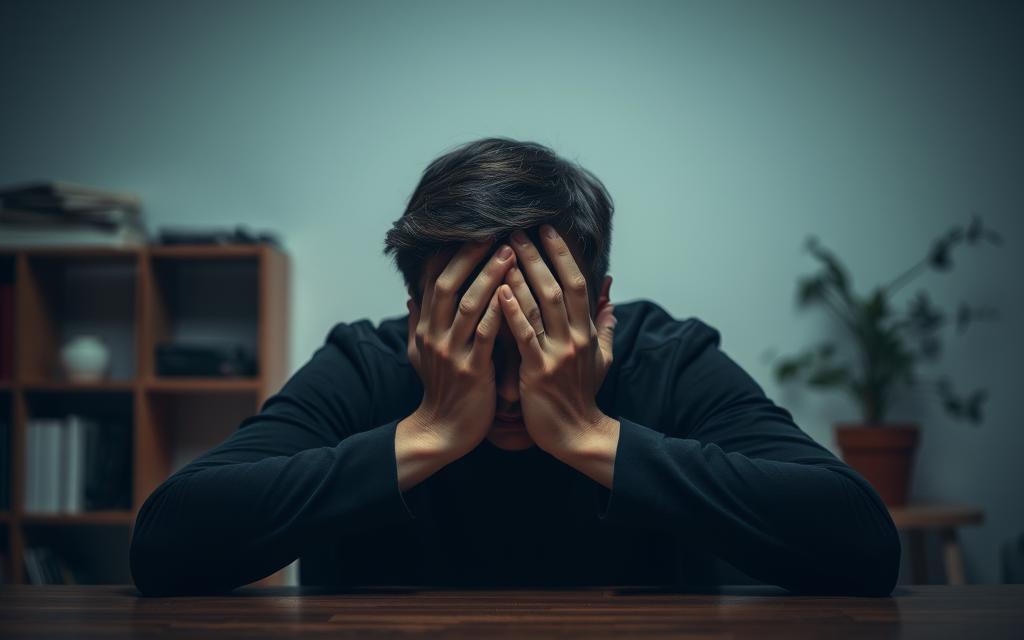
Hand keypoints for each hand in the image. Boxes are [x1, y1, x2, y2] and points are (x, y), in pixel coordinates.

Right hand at [405, 240, 516, 459]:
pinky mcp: (472, 370)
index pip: (433, 280)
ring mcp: (452, 352)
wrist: (443, 432)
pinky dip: (499, 312)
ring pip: (469, 305)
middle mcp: (434, 336)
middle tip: (492, 231)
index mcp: (425, 328)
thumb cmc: (440, 391)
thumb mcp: (420, 355)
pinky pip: (486, 335)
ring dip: (489, 276)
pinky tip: (514, 294)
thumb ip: (417, 323)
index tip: (469, 229)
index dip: (449, 254)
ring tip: (510, 252)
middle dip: (469, 256)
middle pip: (447, 285)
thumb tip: (411, 294)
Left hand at [498, 224, 616, 456]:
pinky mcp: (538, 372)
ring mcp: (557, 354)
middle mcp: (575, 338)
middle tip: (517, 230)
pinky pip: (524, 336)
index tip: (547, 230)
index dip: (563, 255)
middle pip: (558, 286)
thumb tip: (611, 304)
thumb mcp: (602, 359)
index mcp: (587, 332)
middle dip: (538, 256)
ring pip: (541, 306)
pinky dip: (513, 312)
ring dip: (522, 274)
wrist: (576, 435)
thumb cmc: (582, 396)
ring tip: (505, 249)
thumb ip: (604, 329)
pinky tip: (500, 290)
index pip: (578, 283)